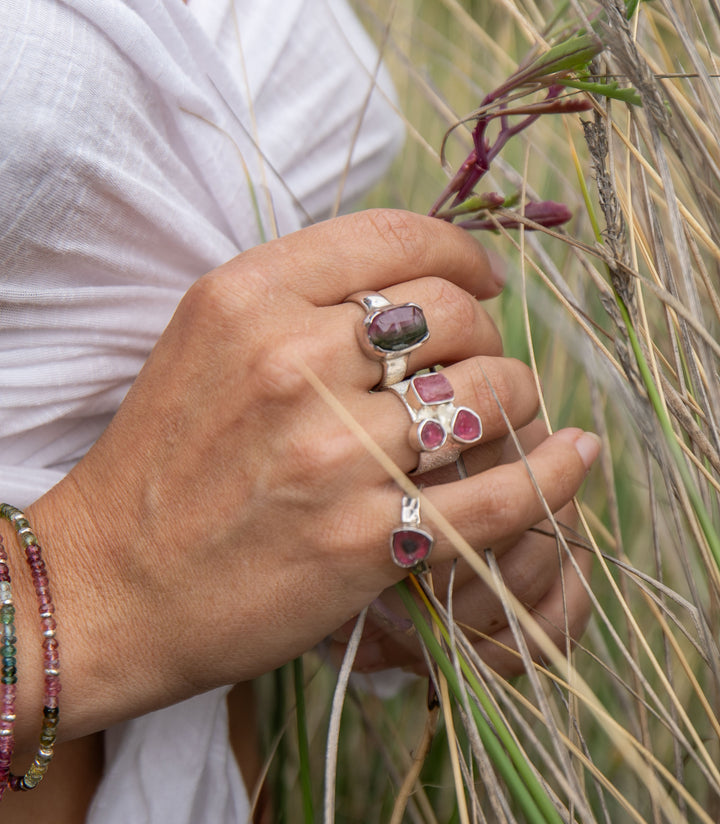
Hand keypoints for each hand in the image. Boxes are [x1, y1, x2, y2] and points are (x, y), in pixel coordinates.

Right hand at [20, 209, 597, 743]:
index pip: (396, 238)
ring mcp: (332, 455)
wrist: (111, 585)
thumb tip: (417, 279)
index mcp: (248, 298)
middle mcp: (292, 362)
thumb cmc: (162, 462)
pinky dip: (552, 474)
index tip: (481, 280)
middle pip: (454, 314)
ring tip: (508, 415)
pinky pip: (498, 494)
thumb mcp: (206, 341)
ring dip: (517, 399)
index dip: (461, 252)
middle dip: (487, 334)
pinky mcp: (363, 542)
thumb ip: (298, 297)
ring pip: (489, 393)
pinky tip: (572, 457)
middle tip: (479, 364)